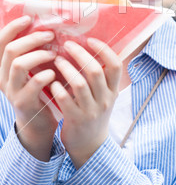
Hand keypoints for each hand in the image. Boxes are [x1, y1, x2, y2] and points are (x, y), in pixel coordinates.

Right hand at [0, 16, 57, 160]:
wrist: (38, 123)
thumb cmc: (40, 90)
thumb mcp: (32, 70)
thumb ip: (34, 53)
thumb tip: (48, 27)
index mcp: (4, 67)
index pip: (1, 42)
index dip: (13, 28)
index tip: (29, 18)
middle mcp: (3, 77)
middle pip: (11, 50)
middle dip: (32, 39)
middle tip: (51, 36)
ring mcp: (12, 91)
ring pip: (19, 64)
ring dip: (40, 55)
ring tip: (55, 54)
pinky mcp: (24, 102)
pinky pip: (34, 83)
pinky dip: (46, 74)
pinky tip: (55, 73)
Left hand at [50, 37, 120, 168]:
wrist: (90, 145)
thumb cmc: (94, 112)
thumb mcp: (104, 95)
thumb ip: (100, 76)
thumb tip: (88, 47)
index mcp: (113, 89)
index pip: (115, 65)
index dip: (104, 50)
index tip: (90, 39)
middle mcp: (105, 99)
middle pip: (95, 70)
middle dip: (80, 54)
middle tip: (67, 45)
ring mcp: (91, 110)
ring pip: (79, 84)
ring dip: (66, 68)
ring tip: (57, 60)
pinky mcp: (76, 120)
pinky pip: (65, 100)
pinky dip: (57, 88)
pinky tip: (52, 82)